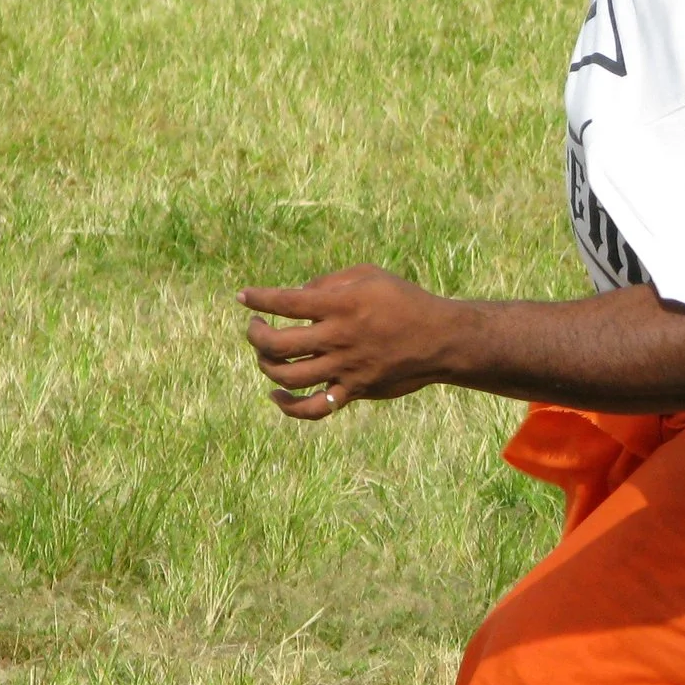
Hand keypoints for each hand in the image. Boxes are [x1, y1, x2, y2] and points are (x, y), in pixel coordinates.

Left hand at [241, 264, 456, 420]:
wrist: (441, 340)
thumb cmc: (405, 300)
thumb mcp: (371, 275)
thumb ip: (330, 282)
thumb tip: (295, 294)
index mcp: (342, 305)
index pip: (286, 302)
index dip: (259, 298)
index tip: (244, 297)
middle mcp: (339, 338)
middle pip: (278, 343)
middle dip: (255, 334)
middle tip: (255, 326)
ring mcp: (345, 368)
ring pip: (288, 376)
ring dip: (265, 364)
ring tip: (265, 353)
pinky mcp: (353, 390)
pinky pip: (313, 408)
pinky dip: (288, 406)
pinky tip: (276, 394)